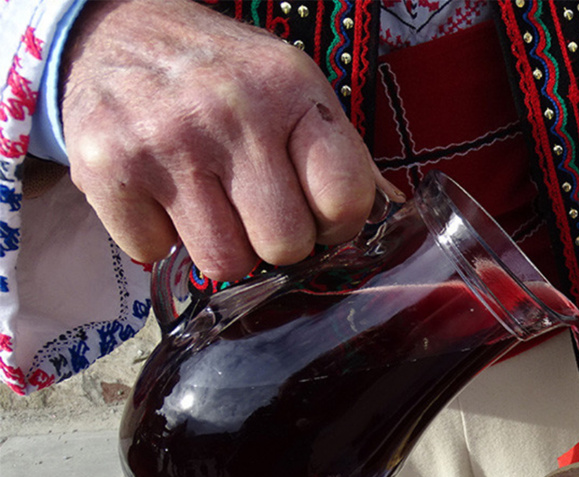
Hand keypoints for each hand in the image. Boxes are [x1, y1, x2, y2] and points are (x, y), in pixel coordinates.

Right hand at [60, 0, 400, 279]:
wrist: (118, 33)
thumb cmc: (224, 77)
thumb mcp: (295, 91)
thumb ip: (342, 156)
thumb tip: (395, 220)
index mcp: (291, 90)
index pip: (345, 199)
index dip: (337, 224)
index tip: (318, 213)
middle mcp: (231, 112)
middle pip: (284, 244)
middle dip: (277, 242)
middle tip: (259, 211)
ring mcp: (165, 141)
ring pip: (224, 263)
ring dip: (221, 247)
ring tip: (211, 203)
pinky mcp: (106, 167)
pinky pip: (154, 254)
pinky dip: (159, 237)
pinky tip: (162, 195)